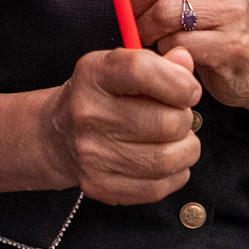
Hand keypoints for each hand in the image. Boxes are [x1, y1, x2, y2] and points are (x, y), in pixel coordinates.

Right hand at [42, 46, 200, 205]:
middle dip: (185, 119)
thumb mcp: (120, 68)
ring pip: (166, 159)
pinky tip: (167, 161)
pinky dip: (174, 175)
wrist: (58, 135)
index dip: (178, 81)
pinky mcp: (98, 185)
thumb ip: (158, 63)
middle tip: (179, 117)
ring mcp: (91, 154)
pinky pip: (156, 187)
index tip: (190, 91)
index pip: (141, 70)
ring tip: (178, 140)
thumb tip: (185, 61)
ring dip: (186, 150)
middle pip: (166, 122)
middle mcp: (88, 114)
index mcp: (93, 75)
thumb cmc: (99, 97)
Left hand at [129, 0, 248, 109]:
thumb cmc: (212, 23)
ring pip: (164, 12)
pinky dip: (165, 51)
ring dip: (147, 30)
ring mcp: (232, 11)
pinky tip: (172, 52)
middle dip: (134, 0)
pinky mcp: (231, 44)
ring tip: (152, 36)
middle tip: (132, 16)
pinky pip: (177, 44)